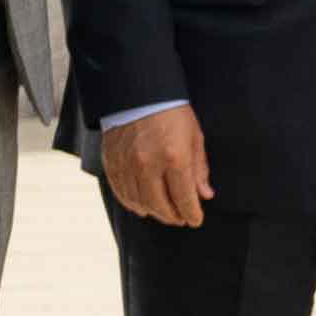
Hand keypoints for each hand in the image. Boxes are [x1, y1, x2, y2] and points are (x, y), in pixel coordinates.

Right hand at [100, 104, 214, 228]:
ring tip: (162, 213)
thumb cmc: (171, 114)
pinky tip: (140, 205)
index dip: (191, 214)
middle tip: (180, 219)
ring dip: (152, 212)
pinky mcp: (111, 162)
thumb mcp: (194, 139)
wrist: (139, 94)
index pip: (184, 198)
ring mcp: (127, 164)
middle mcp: (148, 164)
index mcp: (174, 158)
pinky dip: (131, 202)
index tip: (195, 220)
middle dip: (173, 216)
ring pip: (138, 201)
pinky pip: (120, 191)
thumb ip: (199, 169)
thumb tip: (204, 195)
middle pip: (160, 205)